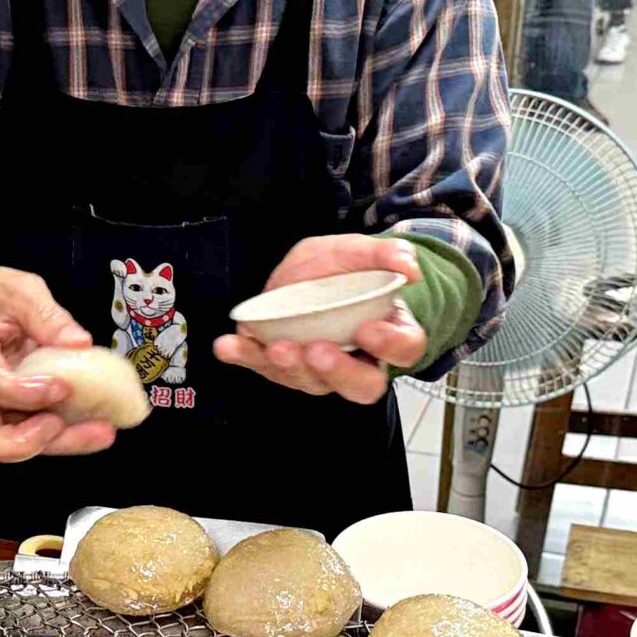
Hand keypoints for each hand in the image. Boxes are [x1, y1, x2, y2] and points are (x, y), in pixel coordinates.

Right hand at [0, 264, 122, 461]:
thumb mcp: (18, 289)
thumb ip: (47, 314)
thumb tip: (79, 343)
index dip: (25, 394)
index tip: (63, 387)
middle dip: (28, 443)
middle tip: (65, 424)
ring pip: (6, 448)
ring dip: (55, 444)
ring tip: (100, 431)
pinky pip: (25, 439)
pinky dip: (60, 438)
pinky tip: (94, 427)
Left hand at [213, 234, 425, 405]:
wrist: (309, 272)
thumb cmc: (343, 268)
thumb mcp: (360, 251)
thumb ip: (384, 255)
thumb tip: (408, 267)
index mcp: (388, 332)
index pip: (403, 350)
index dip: (390, 346)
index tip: (369, 329)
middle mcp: (358, 360)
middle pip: (361, 385)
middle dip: (337, 372)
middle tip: (318, 351)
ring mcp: (318, 368)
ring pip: (312, 382)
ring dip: (291, 368)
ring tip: (275, 347)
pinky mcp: (282, 364)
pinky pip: (262, 366)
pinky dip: (243, 356)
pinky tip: (228, 346)